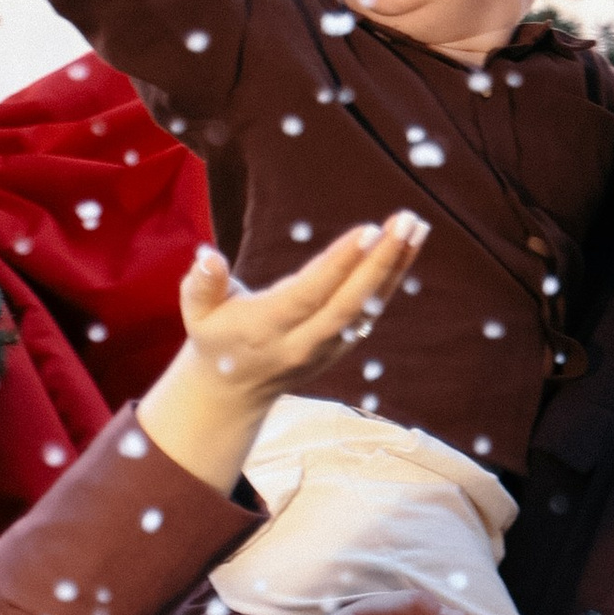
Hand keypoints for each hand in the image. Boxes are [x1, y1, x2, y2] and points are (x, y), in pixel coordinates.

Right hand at [134, 217, 422, 491]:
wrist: (232, 392)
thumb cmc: (215, 337)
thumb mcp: (196, 312)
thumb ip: (201, 284)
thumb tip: (208, 257)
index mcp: (267, 330)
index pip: (310, 295)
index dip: (340, 265)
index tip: (369, 231)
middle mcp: (303, 343)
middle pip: (349, 304)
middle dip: (380, 263)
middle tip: (407, 222)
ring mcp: (327, 348)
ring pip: (367, 308)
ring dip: (395, 267)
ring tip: (417, 227)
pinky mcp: (341, 346)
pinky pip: (370, 311)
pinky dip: (391, 279)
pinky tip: (409, 247)